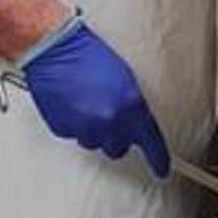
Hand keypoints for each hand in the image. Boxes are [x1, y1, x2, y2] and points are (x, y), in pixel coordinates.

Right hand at [20, 19, 169, 176]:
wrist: (55, 48)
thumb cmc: (88, 55)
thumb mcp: (125, 79)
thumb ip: (133, 108)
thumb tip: (136, 126)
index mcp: (132, 107)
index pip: (151, 142)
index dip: (158, 159)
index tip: (162, 169)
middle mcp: (110, 122)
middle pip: (119, 149)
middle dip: (116, 137)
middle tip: (108, 115)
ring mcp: (86, 128)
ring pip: (95, 143)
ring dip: (94, 131)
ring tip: (86, 103)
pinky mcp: (64, 129)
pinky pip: (74, 135)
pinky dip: (74, 124)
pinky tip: (72, 104)